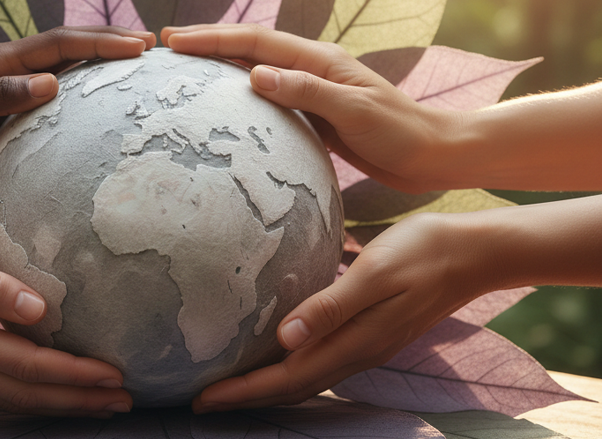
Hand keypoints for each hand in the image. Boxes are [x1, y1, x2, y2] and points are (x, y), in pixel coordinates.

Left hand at [0, 26, 155, 190]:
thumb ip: (0, 97)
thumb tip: (52, 83)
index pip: (59, 45)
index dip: (101, 44)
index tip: (139, 47)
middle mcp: (5, 70)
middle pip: (66, 48)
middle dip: (108, 44)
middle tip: (149, 48)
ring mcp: (4, 91)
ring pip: (60, 70)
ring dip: (96, 66)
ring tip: (132, 71)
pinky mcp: (2, 114)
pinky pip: (48, 99)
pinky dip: (77, 95)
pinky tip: (93, 107)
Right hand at [0, 219, 131, 416]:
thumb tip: (39, 310)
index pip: (29, 365)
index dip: (74, 375)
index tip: (114, 375)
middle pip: (26, 394)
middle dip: (77, 401)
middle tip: (123, 401)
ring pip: (12, 398)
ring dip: (58, 403)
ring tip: (98, 403)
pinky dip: (30, 394)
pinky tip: (49, 389)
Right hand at [162, 24, 458, 192]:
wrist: (432, 155)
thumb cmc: (400, 132)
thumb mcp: (353, 110)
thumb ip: (306, 92)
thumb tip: (255, 76)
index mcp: (320, 61)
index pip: (257, 43)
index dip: (214, 40)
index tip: (176, 42)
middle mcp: (313, 70)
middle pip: (251, 50)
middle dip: (209, 45)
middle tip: (168, 47)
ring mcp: (313, 92)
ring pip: (257, 72)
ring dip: (221, 67)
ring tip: (186, 71)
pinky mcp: (315, 115)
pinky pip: (269, 100)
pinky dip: (241, 96)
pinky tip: (225, 105)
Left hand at [190, 212, 500, 412]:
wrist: (472, 253)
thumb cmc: (422, 252)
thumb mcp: (374, 273)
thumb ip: (330, 306)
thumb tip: (285, 338)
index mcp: (353, 343)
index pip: (286, 379)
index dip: (243, 391)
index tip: (203, 399)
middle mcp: (357, 353)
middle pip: (292, 388)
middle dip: (245, 397)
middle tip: (202, 400)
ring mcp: (366, 347)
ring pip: (305, 378)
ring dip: (266, 387)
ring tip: (230, 385)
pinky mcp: (370, 334)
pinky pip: (320, 363)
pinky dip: (290, 369)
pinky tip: (277, 355)